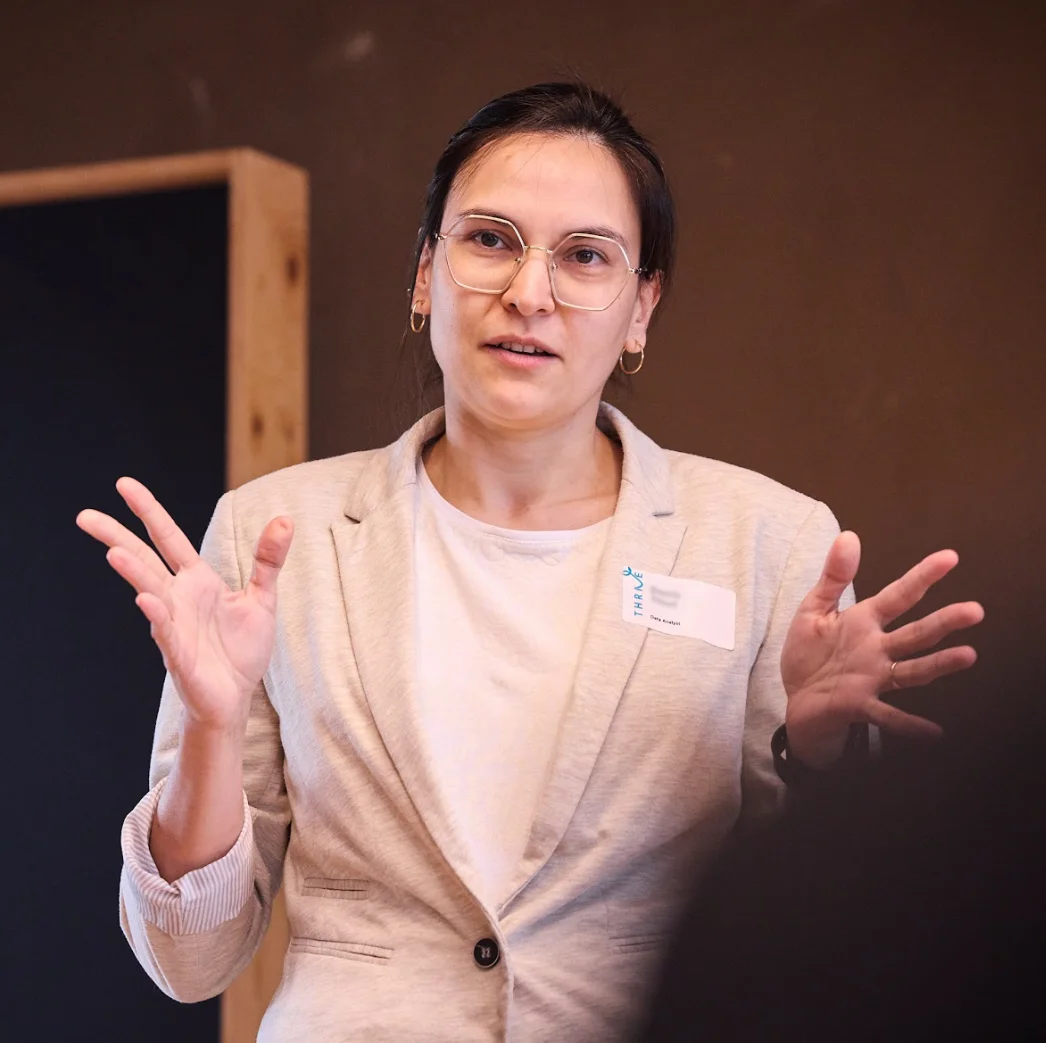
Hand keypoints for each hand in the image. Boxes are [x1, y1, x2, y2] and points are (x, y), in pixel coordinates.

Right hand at [77, 478, 292, 732]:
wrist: (235, 698)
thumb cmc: (241, 650)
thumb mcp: (263, 598)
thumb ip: (269, 560)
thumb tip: (285, 518)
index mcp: (197, 581)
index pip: (168, 538)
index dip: (149, 511)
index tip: (124, 485)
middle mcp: (179, 598)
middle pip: (144, 559)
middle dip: (116, 536)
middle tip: (85, 515)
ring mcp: (174, 625)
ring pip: (149, 592)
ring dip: (133, 573)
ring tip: (113, 551)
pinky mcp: (179, 655)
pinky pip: (166, 632)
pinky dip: (157, 616)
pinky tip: (146, 601)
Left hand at [781, 531, 983, 767]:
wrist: (798, 699)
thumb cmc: (810, 654)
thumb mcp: (814, 610)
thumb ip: (833, 577)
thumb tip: (849, 536)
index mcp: (864, 622)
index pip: (899, 595)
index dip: (922, 576)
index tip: (950, 557)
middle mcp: (876, 649)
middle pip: (915, 633)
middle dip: (943, 622)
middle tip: (974, 610)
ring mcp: (872, 678)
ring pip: (911, 669)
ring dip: (938, 664)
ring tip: (968, 655)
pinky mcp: (860, 704)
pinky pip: (887, 716)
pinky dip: (908, 724)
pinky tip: (934, 732)